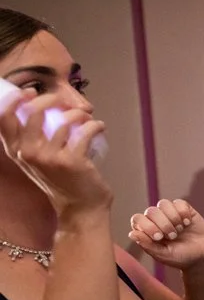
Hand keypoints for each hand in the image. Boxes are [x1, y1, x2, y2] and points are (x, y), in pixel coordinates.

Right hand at [0, 89, 110, 216]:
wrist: (80, 208)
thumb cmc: (60, 179)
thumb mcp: (37, 159)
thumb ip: (31, 137)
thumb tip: (38, 105)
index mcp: (16, 151)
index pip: (3, 119)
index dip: (13, 100)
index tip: (29, 92)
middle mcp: (28, 154)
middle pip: (33, 111)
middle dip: (51, 99)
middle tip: (65, 102)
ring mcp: (50, 158)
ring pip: (64, 120)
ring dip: (80, 114)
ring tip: (86, 117)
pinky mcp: (72, 161)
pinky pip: (85, 131)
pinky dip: (95, 125)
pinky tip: (99, 127)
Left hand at [127, 199, 203, 271]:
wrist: (202, 257)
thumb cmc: (179, 257)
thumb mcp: (162, 255)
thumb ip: (147, 245)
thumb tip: (132, 233)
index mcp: (147, 231)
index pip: (138, 219)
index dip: (147, 225)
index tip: (159, 238)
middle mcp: (157, 220)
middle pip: (151, 211)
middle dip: (162, 223)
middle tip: (172, 236)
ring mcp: (171, 214)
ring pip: (164, 203)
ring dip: (172, 217)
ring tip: (180, 230)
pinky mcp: (185, 210)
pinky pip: (179, 203)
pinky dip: (183, 213)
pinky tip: (188, 223)